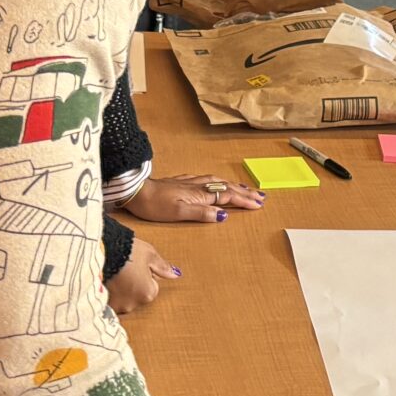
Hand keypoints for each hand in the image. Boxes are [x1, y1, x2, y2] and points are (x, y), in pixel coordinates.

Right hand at [105, 238, 178, 314]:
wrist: (96, 250)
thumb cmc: (125, 250)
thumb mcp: (148, 254)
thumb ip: (162, 267)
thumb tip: (174, 274)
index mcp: (147, 294)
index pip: (151, 287)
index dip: (144, 275)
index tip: (135, 266)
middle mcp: (132, 305)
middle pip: (136, 295)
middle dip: (131, 284)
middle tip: (123, 268)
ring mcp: (115, 306)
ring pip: (121, 299)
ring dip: (117, 289)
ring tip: (112, 273)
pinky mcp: (100, 304)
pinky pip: (108, 300)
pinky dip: (106, 293)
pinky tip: (103, 280)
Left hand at [127, 174, 262, 223]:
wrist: (136, 192)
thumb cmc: (155, 206)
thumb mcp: (179, 213)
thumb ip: (202, 214)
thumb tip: (223, 215)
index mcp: (200, 195)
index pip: (227, 197)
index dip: (244, 200)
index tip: (258, 204)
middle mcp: (198, 186)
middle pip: (226, 188)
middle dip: (244, 192)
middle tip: (260, 196)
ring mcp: (190, 183)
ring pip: (218, 182)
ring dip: (233, 185)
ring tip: (245, 188)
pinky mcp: (182, 182)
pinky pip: (207, 179)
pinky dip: (218, 181)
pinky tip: (217, 181)